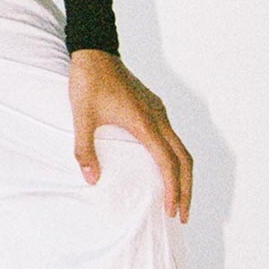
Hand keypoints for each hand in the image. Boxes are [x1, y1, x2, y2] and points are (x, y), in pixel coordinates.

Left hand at [67, 50, 192, 221]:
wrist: (95, 52)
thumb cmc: (88, 83)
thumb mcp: (81, 117)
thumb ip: (85, 150)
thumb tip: (92, 180)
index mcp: (145, 123)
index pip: (168, 163)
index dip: (174, 190)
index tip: (173, 211)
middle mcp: (159, 118)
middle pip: (184, 160)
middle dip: (186, 190)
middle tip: (183, 215)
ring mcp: (159, 112)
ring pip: (181, 148)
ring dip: (182, 175)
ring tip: (178, 198)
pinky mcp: (154, 108)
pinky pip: (171, 138)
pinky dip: (174, 159)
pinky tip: (163, 169)